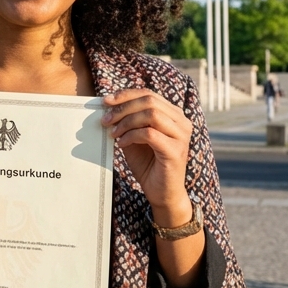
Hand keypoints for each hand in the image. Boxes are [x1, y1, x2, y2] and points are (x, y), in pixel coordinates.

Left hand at [101, 89, 192, 224]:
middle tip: (105, 120)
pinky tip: (122, 144)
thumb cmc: (148, 164)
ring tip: (113, 133)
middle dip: (123, 108)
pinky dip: (131, 136)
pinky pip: (149, 134)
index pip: (148, 94)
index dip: (125, 95)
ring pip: (150, 114)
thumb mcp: (134, 137)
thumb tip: (107, 106)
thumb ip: (127, 121)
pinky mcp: (176, 151)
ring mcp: (181, 136)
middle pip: (149, 101)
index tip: (105, 101)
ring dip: (126, 121)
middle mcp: (181, 122)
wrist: (162, 193)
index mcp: (173, 115)